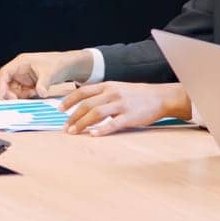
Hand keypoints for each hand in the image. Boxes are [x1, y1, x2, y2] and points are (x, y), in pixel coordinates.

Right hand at [0, 50, 93, 98]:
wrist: (68, 66)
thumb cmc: (58, 64)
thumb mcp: (51, 73)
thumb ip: (44, 83)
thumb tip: (40, 93)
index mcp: (21, 62)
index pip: (5, 72)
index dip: (2, 84)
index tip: (5, 94)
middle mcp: (19, 70)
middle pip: (5, 82)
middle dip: (8, 92)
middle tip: (16, 100)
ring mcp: (23, 77)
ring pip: (12, 89)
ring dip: (19, 95)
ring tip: (32, 94)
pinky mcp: (27, 84)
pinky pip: (21, 93)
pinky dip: (25, 96)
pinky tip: (35, 93)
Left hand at [60, 81, 189, 135]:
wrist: (160, 97)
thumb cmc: (136, 95)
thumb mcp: (117, 88)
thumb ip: (101, 94)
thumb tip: (83, 104)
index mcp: (107, 86)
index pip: (82, 92)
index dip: (69, 100)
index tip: (59, 110)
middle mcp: (112, 93)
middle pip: (86, 104)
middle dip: (73, 116)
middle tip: (65, 127)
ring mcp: (121, 104)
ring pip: (96, 114)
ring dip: (82, 123)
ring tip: (74, 132)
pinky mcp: (130, 116)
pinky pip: (113, 124)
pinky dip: (101, 129)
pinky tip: (92, 134)